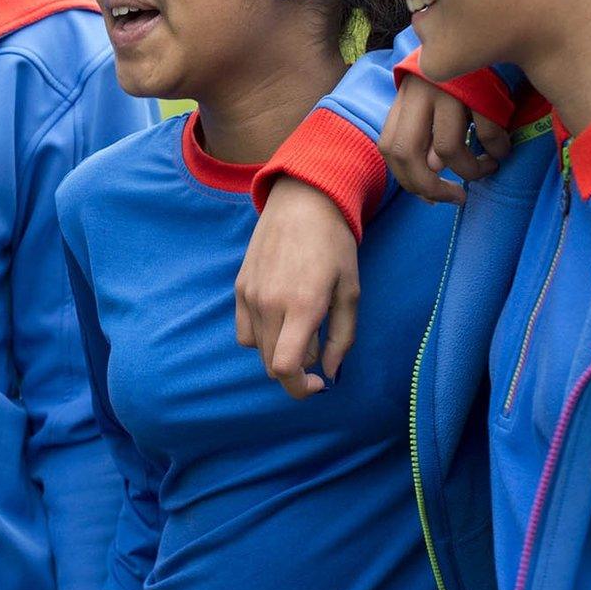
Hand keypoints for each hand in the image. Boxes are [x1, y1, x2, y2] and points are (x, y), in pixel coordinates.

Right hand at [236, 178, 359, 397]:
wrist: (302, 201)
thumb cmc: (334, 244)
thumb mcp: (351, 291)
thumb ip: (342, 338)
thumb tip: (330, 373)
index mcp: (303, 306)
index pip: (285, 369)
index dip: (302, 388)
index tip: (319, 383)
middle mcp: (270, 304)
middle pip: (271, 365)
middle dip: (296, 370)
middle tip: (317, 350)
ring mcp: (250, 295)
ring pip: (258, 350)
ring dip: (279, 352)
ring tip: (299, 328)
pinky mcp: (240, 287)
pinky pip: (244, 331)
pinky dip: (261, 337)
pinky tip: (279, 319)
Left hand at [377, 75, 510, 204]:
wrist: (484, 23)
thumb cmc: (459, 74)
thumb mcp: (434, 99)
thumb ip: (426, 135)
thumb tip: (434, 172)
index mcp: (404, 97)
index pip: (389, 149)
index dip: (407, 180)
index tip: (431, 196)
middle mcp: (418, 93)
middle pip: (406, 153)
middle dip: (429, 187)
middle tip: (455, 197)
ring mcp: (446, 88)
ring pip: (446, 149)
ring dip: (470, 170)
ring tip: (486, 168)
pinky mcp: (478, 84)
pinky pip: (485, 131)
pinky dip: (496, 149)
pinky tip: (502, 150)